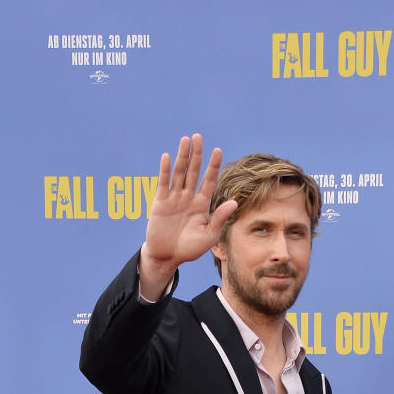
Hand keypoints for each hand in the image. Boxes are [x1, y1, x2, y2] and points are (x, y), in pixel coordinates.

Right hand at [139, 134, 236, 297]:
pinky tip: (168, 157)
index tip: (218, 150)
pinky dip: (165, 171)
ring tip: (186, 140)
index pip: (209, 180)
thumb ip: (219, 218)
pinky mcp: (160, 202)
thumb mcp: (208, 235)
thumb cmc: (190, 249)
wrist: (168, 257)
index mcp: (202, 204)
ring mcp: (174, 198)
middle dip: (196, 155)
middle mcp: (188, 197)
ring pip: (179, 173)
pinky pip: (163, 183)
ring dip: (182, 157)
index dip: (213, 166)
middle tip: (198, 137)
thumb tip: (234, 202)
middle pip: (193, 171)